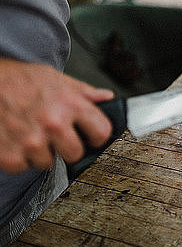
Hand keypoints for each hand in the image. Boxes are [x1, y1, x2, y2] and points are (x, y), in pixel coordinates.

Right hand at [0, 59, 113, 173]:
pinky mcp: (10, 155)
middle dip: (67, 147)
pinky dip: (18, 157)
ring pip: (47, 163)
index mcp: (71, 105)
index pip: (102, 133)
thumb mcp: (58, 79)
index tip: (90, 136)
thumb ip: (84, 92)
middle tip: (55, 136)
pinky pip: (23, 167)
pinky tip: (16, 140)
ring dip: (40, 153)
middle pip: (75, 154)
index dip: (96, 136)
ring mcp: (31, 141)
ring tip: (31, 134)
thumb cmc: (22, 79)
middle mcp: (53, 124)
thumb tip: (106, 98)